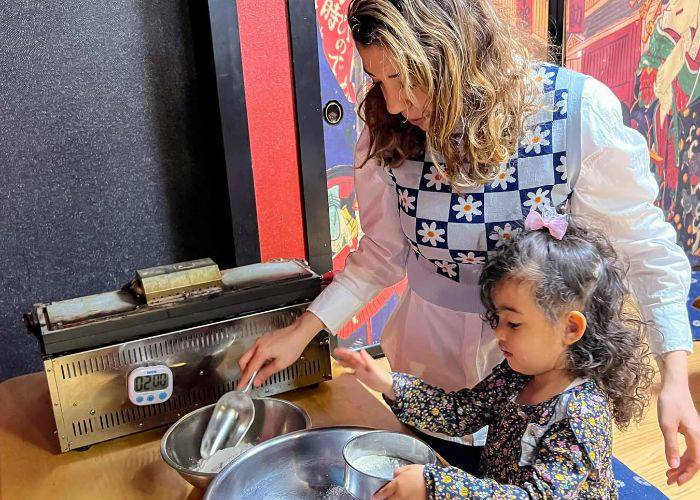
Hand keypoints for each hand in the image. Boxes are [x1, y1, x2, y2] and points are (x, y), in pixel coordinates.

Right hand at [237, 311, 322, 388]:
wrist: (299, 332)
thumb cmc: (293, 346)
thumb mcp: (280, 364)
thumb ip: (266, 373)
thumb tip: (257, 381)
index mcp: (261, 352)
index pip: (249, 369)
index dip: (244, 379)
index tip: (240, 386)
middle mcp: (258, 345)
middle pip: (243, 360)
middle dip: (244, 371)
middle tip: (247, 380)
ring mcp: (260, 340)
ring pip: (247, 354)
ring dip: (249, 364)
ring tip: (257, 372)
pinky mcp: (263, 338)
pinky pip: (254, 350)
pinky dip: (254, 358)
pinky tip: (262, 362)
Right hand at [333, 348, 393, 398]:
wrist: (386, 385)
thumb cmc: (381, 376)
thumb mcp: (373, 368)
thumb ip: (367, 360)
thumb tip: (362, 350)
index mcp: (363, 360)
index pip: (352, 354)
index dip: (344, 352)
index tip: (337, 350)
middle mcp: (361, 364)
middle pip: (349, 358)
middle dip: (342, 355)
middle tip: (334, 353)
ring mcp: (360, 369)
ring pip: (349, 365)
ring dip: (343, 363)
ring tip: (336, 363)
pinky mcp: (361, 375)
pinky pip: (351, 373)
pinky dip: (346, 373)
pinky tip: (342, 374)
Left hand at [373, 465, 426, 499]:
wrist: (436, 483)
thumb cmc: (423, 474)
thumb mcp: (409, 468)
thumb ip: (398, 472)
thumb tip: (393, 475)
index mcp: (397, 484)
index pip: (383, 492)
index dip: (377, 495)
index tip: (374, 497)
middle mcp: (400, 495)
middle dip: (384, 499)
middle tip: (382, 498)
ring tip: (392, 497)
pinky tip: (401, 498)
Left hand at [657, 352, 699, 485]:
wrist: (673, 386)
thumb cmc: (670, 403)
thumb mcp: (666, 426)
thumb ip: (670, 446)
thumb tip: (673, 465)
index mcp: (696, 437)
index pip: (695, 462)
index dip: (687, 474)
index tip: (676, 481)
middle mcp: (698, 436)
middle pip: (694, 461)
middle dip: (683, 472)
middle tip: (669, 480)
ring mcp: (695, 433)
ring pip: (692, 455)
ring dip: (681, 465)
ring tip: (669, 473)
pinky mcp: (690, 430)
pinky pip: (689, 448)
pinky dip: (681, 456)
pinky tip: (673, 460)